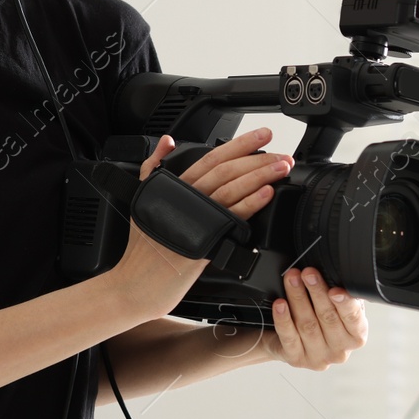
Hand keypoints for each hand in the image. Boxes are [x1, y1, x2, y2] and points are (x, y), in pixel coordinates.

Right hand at [109, 126, 293, 319]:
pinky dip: (250, 204)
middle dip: (258, 158)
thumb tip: (166, 141)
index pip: (212, 158)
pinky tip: (267, 194)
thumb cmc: (142, 247)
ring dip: (261, 176)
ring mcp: (196, 222)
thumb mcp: (143, 198)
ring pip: (232, 190)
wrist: (137, 283)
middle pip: (227, 171)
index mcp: (175, 187)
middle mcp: (187, 201)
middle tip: (282, 153)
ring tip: (282, 168)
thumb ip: (153, 167)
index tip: (262, 135)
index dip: (239, 144)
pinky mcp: (205, 244)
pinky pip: (232, 219)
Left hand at [262, 266, 367, 370]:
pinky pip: (289, 337)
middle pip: (328, 318)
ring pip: (307, 325)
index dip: (345, 304)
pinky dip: (284, 319)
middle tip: (308, 273)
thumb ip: (340, 295)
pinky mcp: (296, 359)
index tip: (335, 290)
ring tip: (292, 280)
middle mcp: (340, 350)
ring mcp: (318, 357)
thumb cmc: (318, 319)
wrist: (289, 342)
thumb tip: (338, 277)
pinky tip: (280, 304)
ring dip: (298, 299)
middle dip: (317, 292)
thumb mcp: (335, 307)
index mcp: (355, 336)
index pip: (354, 319)